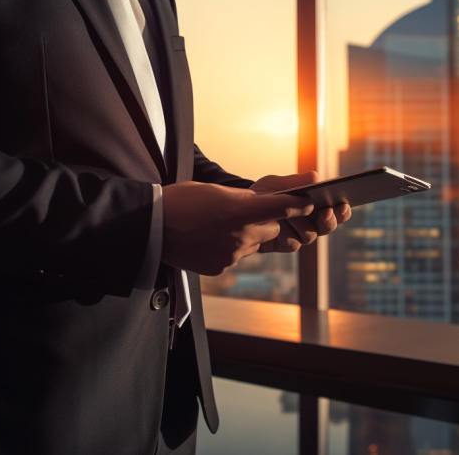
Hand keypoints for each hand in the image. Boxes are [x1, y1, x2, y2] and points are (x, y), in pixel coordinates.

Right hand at [161, 181, 313, 274]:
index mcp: (238, 210)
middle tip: (246, 213)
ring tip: (218, 225)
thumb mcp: (213, 191)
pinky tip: (207, 239)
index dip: (298, 205)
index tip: (309, 203)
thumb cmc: (179, 202)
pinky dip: (227, 248)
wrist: (149, 230)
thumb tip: (260, 203)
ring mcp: (230, 255)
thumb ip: (242, 199)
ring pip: (253, 245)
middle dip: (266, 221)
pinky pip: (234, 257)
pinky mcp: (220, 267)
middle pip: (270, 229)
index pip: (280, 207)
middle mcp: (239, 235)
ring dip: (245, 236)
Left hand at [250, 171, 351, 252]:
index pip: (339, 210)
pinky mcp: (287, 245)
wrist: (242, 211)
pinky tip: (277, 226)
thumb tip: (316, 177)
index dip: (343, 210)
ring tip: (288, 215)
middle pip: (329, 226)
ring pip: (310, 235)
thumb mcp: (278, 183)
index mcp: (317, 205)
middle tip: (325, 212)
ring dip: (300, 223)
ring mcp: (300, 235)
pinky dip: (284, 233)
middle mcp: (313, 222)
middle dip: (328, 219)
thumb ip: (297, 181)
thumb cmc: (265, 194)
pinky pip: (292, 243)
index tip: (342, 204)